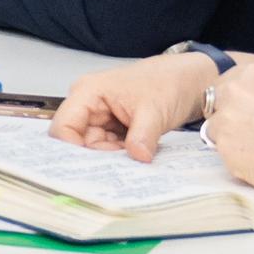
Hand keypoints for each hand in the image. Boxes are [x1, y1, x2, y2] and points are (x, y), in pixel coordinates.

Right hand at [49, 50, 216, 159]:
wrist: (190, 81)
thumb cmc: (168, 82)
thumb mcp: (156, 111)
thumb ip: (143, 136)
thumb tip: (137, 158)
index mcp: (88, 92)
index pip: (63, 127)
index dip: (70, 150)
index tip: (89, 170)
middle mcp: (88, 104)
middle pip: (76, 141)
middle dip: (94, 158)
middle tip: (116, 172)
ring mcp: (100, 116)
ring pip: (92, 147)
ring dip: (109, 159)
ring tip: (130, 164)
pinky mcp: (112, 126)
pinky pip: (107, 147)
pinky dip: (119, 156)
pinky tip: (133, 160)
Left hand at [203, 55, 253, 200]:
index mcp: (251, 74)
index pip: (227, 82)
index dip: (236, 98)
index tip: (245, 108)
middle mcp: (232, 92)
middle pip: (216, 104)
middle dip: (229, 115)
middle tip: (251, 129)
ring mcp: (225, 122)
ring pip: (215, 129)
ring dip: (230, 137)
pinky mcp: (225, 150)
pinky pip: (223, 152)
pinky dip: (236, 157)